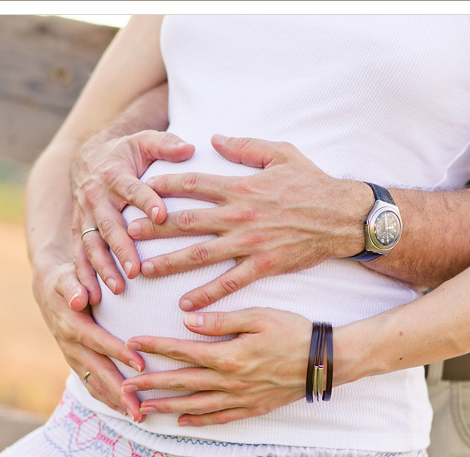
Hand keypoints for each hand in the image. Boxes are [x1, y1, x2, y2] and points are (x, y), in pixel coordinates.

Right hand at [32, 254, 146, 420]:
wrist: (49, 289)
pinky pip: (92, 386)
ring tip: (139, 417)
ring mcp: (73, 358)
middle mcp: (71, 346)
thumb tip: (80, 299)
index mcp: (72, 325)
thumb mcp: (67, 276)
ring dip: (116, 402)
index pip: (98, 341)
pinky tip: (126, 411)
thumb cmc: (66, 279)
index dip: (119, 353)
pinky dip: (108, 400)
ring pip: (95, 384)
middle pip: (98, 372)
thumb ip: (74, 285)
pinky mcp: (77, 364)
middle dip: (119, 391)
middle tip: (140, 409)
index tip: (140, 364)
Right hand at [71, 130, 194, 299]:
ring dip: (103, 268)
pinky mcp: (78, 231)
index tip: (162, 214)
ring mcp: (84, 217)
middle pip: (109, 225)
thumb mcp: (143, 141)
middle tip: (137, 269)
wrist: (88, 158)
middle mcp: (96, 197)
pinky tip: (92, 298)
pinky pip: (78, 256)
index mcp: (114, 174)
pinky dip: (84, 277)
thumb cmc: (126, 153)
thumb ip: (165, 144)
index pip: (132, 188)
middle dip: (122, 248)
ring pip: (91, 245)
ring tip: (118, 289)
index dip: (146, 200)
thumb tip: (190, 147)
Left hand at [120, 308, 312, 425]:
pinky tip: (182, 422)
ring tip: (142, 408)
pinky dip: (199, 421)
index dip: (155, 346)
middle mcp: (230, 381)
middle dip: (150, 383)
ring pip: (195, 405)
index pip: (182, 351)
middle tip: (124, 386)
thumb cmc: (293, 332)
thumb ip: (220, 321)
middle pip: (181, 383)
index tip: (132, 343)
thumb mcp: (258, 316)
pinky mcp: (252, 408)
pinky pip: (219, 418)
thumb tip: (186, 321)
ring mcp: (240, 398)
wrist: (326, 361)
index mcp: (228, 355)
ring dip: (166, 406)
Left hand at [128, 134, 369, 310]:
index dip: (162, 185)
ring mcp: (249, 242)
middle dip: (153, 226)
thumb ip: (245, 146)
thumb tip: (215, 137)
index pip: (192, 183)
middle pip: (186, 220)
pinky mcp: (263, 265)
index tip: (138, 189)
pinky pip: (228, 283)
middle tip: (125, 231)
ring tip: (143, 270)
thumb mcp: (281, 152)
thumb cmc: (312, 182)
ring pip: (200, 254)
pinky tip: (184, 305)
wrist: (343, 215)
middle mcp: (239, 214)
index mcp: (240, 185)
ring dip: (168, 262)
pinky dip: (206, 294)